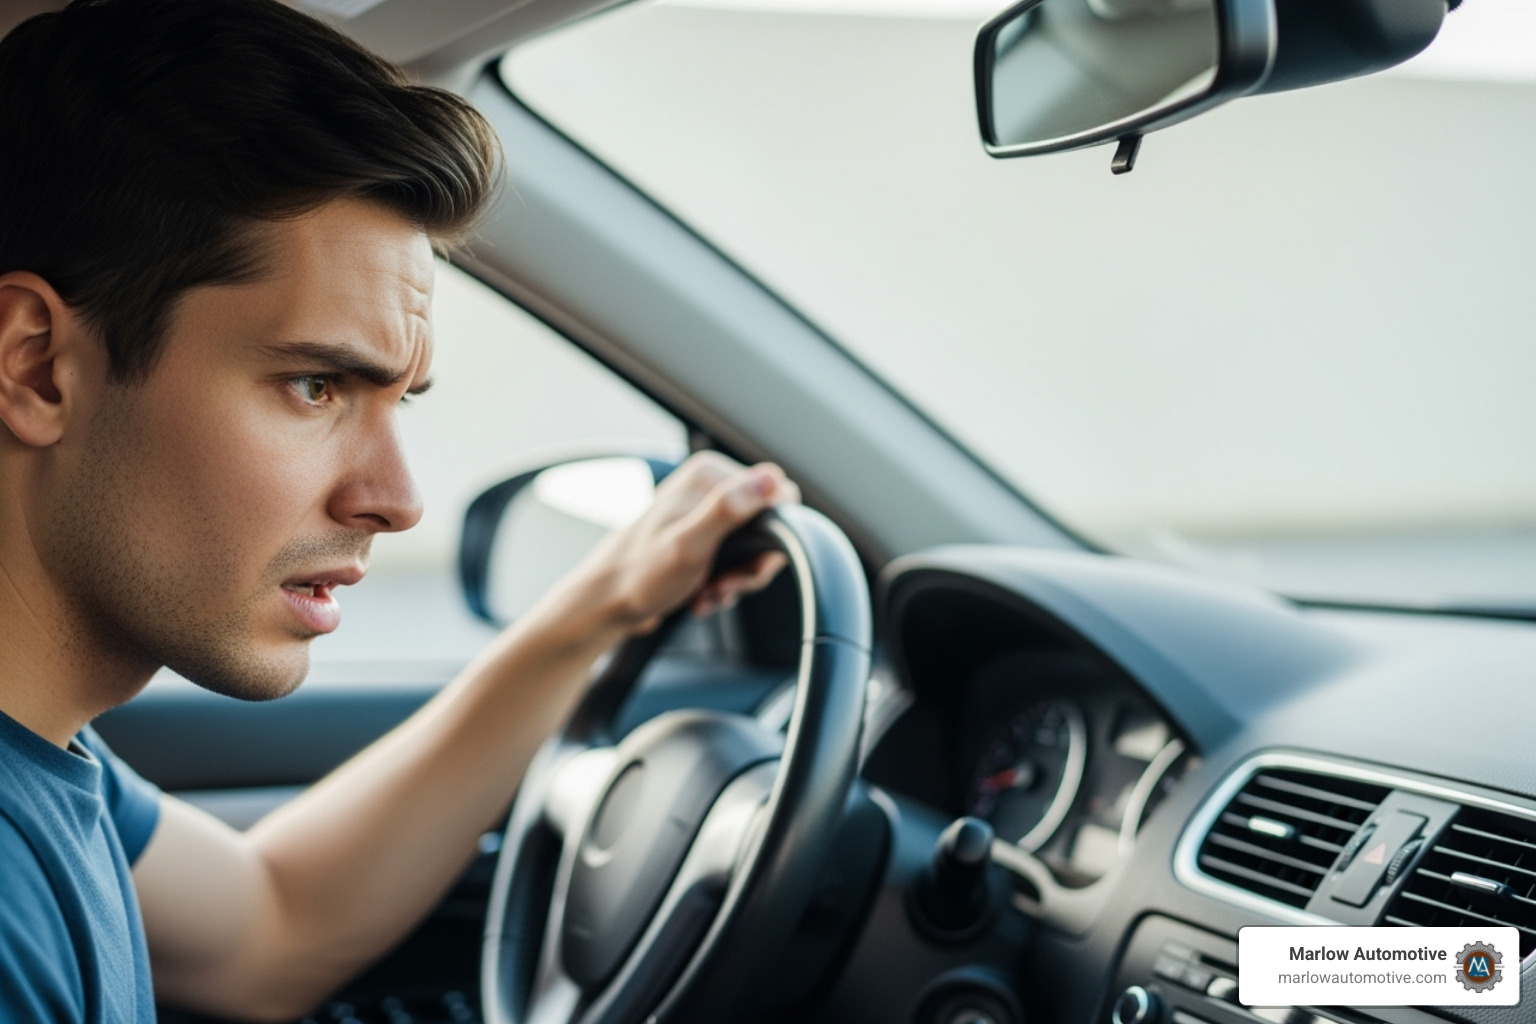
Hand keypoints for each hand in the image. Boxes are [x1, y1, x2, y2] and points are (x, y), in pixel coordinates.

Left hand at [577, 452, 800, 634]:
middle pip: (767, 524)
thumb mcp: (689, 544)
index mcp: (708, 476)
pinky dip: (724, 583)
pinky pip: (734, 560)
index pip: (777, 492)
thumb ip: (730, 509)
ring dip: (737, 579)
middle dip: (752, 564)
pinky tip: (703, 594)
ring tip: (711, 592)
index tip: (752, 563)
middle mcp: (708, 488)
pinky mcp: (701, 537)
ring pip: (752, 548)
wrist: (607, 602)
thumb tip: (770, 478)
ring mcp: (704, 513)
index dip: (774, 534)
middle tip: (728, 584)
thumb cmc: (639, 574)